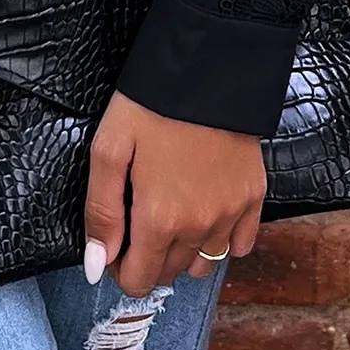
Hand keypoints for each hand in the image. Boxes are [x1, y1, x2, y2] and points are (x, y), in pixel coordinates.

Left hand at [83, 91, 264, 295]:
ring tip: (169, 218)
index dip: (120, 268)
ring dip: (183, 254)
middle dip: (148, 258)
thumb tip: (95, 265)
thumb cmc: (151, 105)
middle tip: (137, 222)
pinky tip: (205, 215)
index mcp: (160, 219)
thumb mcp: (109, 148)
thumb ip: (101, 212)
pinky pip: (239, 245)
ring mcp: (231, 214)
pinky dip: (221, 240)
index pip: (139, 279)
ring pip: (204, 264)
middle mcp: (200, 227)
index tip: (115, 245)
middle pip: (169, 273)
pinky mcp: (254, 197)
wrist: (208, 69)